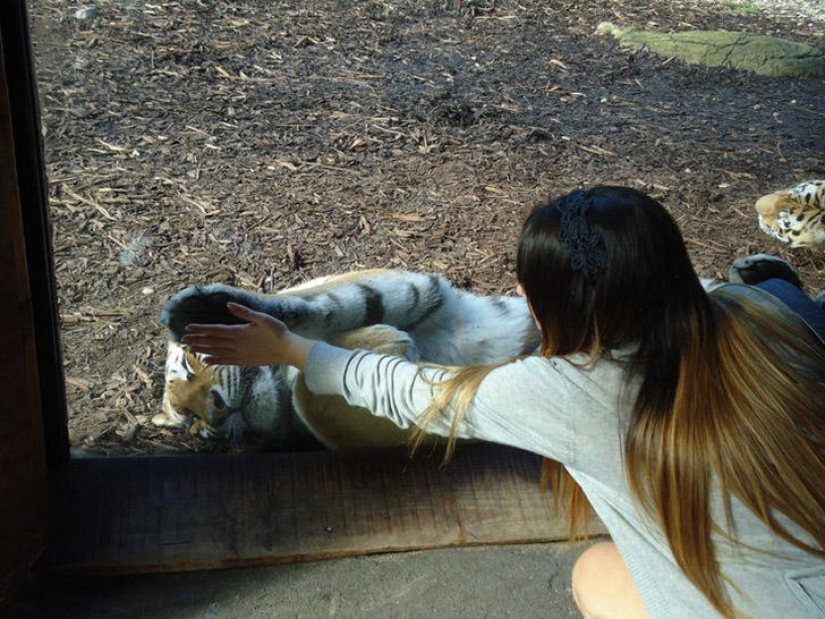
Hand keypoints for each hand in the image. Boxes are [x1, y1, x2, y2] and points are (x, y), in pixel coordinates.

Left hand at [181, 303, 314, 369]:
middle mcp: (236, 344)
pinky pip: (226, 361)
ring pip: (216, 352)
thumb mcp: (262, 318)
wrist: (288, 350)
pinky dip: (215, 360)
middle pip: (212, 342)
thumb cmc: (277, 332)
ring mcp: (240, 354)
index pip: (215, 330)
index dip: (200, 329)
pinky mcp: (244, 361)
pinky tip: (207, 360)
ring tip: (190, 349)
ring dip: (203, 350)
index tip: (187, 328)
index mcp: (239, 332)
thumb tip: (229, 305)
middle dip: (197, 340)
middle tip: (183, 339)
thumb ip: (244, 312)